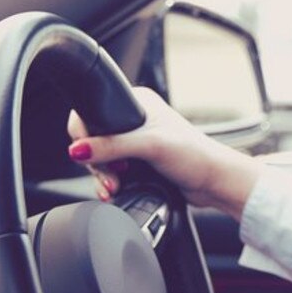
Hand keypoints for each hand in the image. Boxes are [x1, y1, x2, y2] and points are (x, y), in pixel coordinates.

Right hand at [66, 86, 261, 219]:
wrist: (214, 181)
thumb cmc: (195, 155)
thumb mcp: (150, 146)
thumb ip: (113, 146)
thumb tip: (78, 149)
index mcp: (138, 102)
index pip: (93, 112)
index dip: (86, 135)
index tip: (91, 153)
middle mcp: (135, 119)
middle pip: (93, 139)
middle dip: (96, 162)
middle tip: (111, 175)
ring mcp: (135, 141)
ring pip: (100, 158)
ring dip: (102, 176)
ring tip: (113, 186)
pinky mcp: (137, 161)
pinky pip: (111, 171)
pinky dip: (108, 182)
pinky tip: (112, 190)